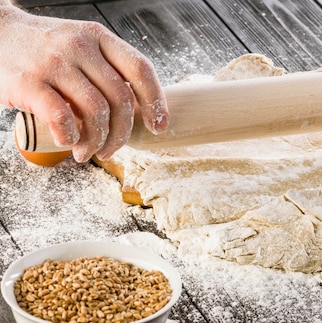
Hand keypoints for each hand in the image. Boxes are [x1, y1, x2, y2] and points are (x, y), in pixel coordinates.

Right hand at [0, 4, 168, 161]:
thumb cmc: (43, 50)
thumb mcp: (81, 46)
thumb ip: (106, 70)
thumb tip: (138, 112)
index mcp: (99, 38)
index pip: (141, 69)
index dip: (156, 101)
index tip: (159, 126)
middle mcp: (80, 47)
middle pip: (120, 98)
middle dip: (122, 133)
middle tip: (111, 150)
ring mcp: (55, 63)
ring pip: (95, 111)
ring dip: (96, 141)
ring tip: (87, 152)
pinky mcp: (29, 82)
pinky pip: (62, 117)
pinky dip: (70, 136)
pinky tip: (67, 141)